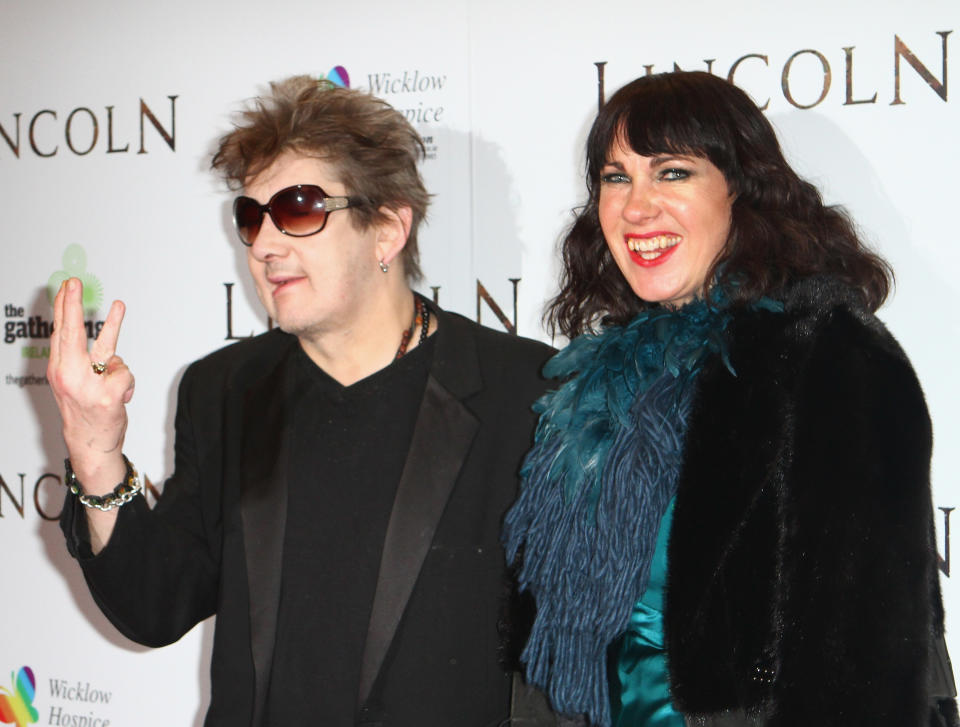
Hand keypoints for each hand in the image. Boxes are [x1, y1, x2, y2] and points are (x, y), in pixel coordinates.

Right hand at [48, 278, 133, 491]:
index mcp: (58, 370)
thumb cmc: (84, 409)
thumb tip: (88, 332)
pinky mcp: (108, 395)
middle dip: (72, 305)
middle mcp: (68, 376)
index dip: (62, 307)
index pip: (59, 333)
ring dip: (114, 332)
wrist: (89, 444)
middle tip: (74, 282)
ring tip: (120, 306)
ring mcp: (88, 386)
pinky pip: (126, 373)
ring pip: (107, 350)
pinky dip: (127, 381)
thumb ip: (78, 358)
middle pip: (71, 333)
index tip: (65, 286)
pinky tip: (122, 393)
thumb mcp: (72, 383)